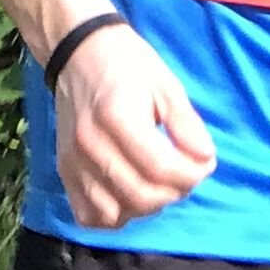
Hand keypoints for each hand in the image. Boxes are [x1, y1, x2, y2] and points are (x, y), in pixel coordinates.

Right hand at [53, 24, 218, 230]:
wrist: (79, 54)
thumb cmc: (128, 65)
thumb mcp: (166, 85)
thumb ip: (187, 124)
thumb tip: (205, 158)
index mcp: (117, 118)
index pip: (161, 169)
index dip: (192, 174)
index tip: (205, 162)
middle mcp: (90, 145)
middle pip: (141, 196)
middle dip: (175, 192)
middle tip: (186, 173)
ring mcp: (73, 162)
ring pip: (116, 213)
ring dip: (147, 206)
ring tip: (159, 183)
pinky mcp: (64, 172)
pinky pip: (89, 215)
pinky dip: (114, 215)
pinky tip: (130, 195)